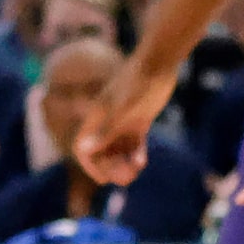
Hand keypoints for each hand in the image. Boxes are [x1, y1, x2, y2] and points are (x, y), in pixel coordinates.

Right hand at [74, 56, 175, 184]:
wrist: (159, 63)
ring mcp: (122, 122)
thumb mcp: (123, 110)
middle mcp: (106, 122)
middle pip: (101, 153)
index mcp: (96, 119)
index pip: (84, 148)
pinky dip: (136, 155)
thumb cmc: (139, 83)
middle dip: (111, 168)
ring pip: (117, 151)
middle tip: (128, 177)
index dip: (90, 166)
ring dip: (124, 164)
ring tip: (136, 170)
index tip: (104, 180)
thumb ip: (105, 130)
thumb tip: (83, 149)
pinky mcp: (138, 121)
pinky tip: (142, 161)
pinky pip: (133, 144)